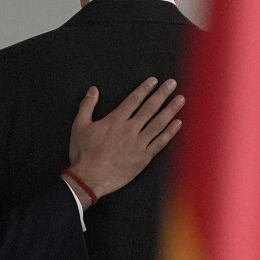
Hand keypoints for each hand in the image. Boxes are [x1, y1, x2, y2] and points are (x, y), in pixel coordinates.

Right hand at [64, 77, 183, 206]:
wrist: (89, 178)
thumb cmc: (83, 153)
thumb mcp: (79, 126)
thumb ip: (87, 106)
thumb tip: (93, 89)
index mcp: (116, 120)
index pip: (134, 100)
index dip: (145, 89)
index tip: (155, 81)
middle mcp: (130, 129)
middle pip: (150, 108)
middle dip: (162, 94)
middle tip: (173, 84)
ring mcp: (139, 144)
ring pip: (159, 123)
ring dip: (170, 110)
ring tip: (181, 100)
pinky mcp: (144, 158)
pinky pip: (160, 143)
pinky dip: (170, 133)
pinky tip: (178, 124)